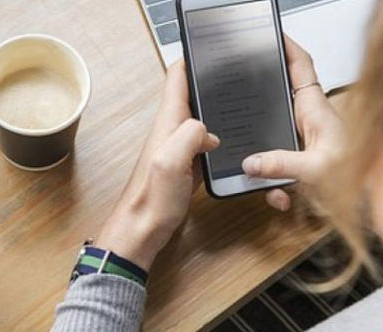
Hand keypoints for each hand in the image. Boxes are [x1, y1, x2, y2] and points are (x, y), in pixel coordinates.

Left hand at [96, 61, 219, 270]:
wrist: (141, 231)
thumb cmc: (151, 201)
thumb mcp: (170, 162)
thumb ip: (189, 135)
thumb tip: (208, 130)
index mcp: (167, 124)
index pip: (176, 79)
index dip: (191, 60)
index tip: (210, 49)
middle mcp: (172, 132)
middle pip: (191, 96)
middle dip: (210, 82)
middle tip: (236, 75)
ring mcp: (179, 149)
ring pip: (200, 120)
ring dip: (216, 110)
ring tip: (240, 102)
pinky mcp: (187, 167)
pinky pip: (204, 144)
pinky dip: (219, 138)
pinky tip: (233, 142)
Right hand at [242, 36, 347, 210]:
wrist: (375, 198)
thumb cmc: (360, 176)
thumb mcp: (315, 169)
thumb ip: (281, 164)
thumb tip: (251, 162)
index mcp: (315, 109)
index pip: (299, 66)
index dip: (285, 48)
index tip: (268, 38)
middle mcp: (310, 120)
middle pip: (278, 100)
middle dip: (259, 109)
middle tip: (241, 108)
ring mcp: (306, 141)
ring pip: (274, 139)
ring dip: (267, 164)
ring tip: (271, 183)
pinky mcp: (304, 161)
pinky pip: (279, 168)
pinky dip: (277, 186)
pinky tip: (283, 198)